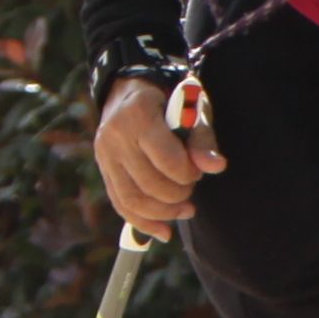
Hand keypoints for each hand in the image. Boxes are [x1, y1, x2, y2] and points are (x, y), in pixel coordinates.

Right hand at [94, 76, 226, 241]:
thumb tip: (215, 167)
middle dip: (179, 195)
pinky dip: (142, 222)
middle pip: (150, 185)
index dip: (189, 173)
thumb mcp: (193, 109)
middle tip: (192, 186)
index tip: (198, 168)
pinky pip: (120, 203)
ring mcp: (105, 152)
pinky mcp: (103, 166)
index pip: (168, 162)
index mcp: (139, 115)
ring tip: (184, 211)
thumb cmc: (170, 98)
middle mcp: (115, 134)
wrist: (131, 87)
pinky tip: (162, 230)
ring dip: (163, 214)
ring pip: (133, 200)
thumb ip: (203, 140)